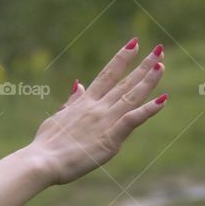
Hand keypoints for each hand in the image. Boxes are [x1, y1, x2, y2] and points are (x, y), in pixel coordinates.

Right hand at [29, 38, 166, 185]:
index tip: (134, 44)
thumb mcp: (57, 118)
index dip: (121, 58)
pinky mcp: (110, 138)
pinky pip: (133, 120)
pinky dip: (148, 110)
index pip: (107, 75)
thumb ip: (71, 103)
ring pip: (131, 96)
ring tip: (161, 66)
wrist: (42, 161)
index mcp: (84, 104)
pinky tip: (162, 100)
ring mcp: (104, 121)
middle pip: (124, 83)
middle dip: (142, 65)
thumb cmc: (45, 145)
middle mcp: (96, 108)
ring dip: (148, 81)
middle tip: (159, 50)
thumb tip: (79, 84)